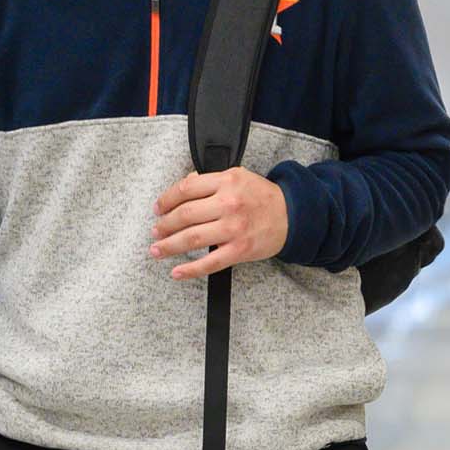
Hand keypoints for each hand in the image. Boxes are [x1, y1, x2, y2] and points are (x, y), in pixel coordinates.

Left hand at [151, 169, 288, 279]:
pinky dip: (190, 270)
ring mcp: (234, 228)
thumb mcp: (238, 177)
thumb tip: (184, 185)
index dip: (166, 200)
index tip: (158, 209)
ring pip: (191, 238)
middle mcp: (229, 203)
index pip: (186, 189)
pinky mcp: (240, 249)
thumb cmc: (262, 196)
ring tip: (157, 250)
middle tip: (155, 232)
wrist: (293, 214)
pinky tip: (177, 272)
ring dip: (169, 246)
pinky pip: (209, 262)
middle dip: (164, 225)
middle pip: (185, 215)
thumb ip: (210, 180)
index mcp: (227, 181)